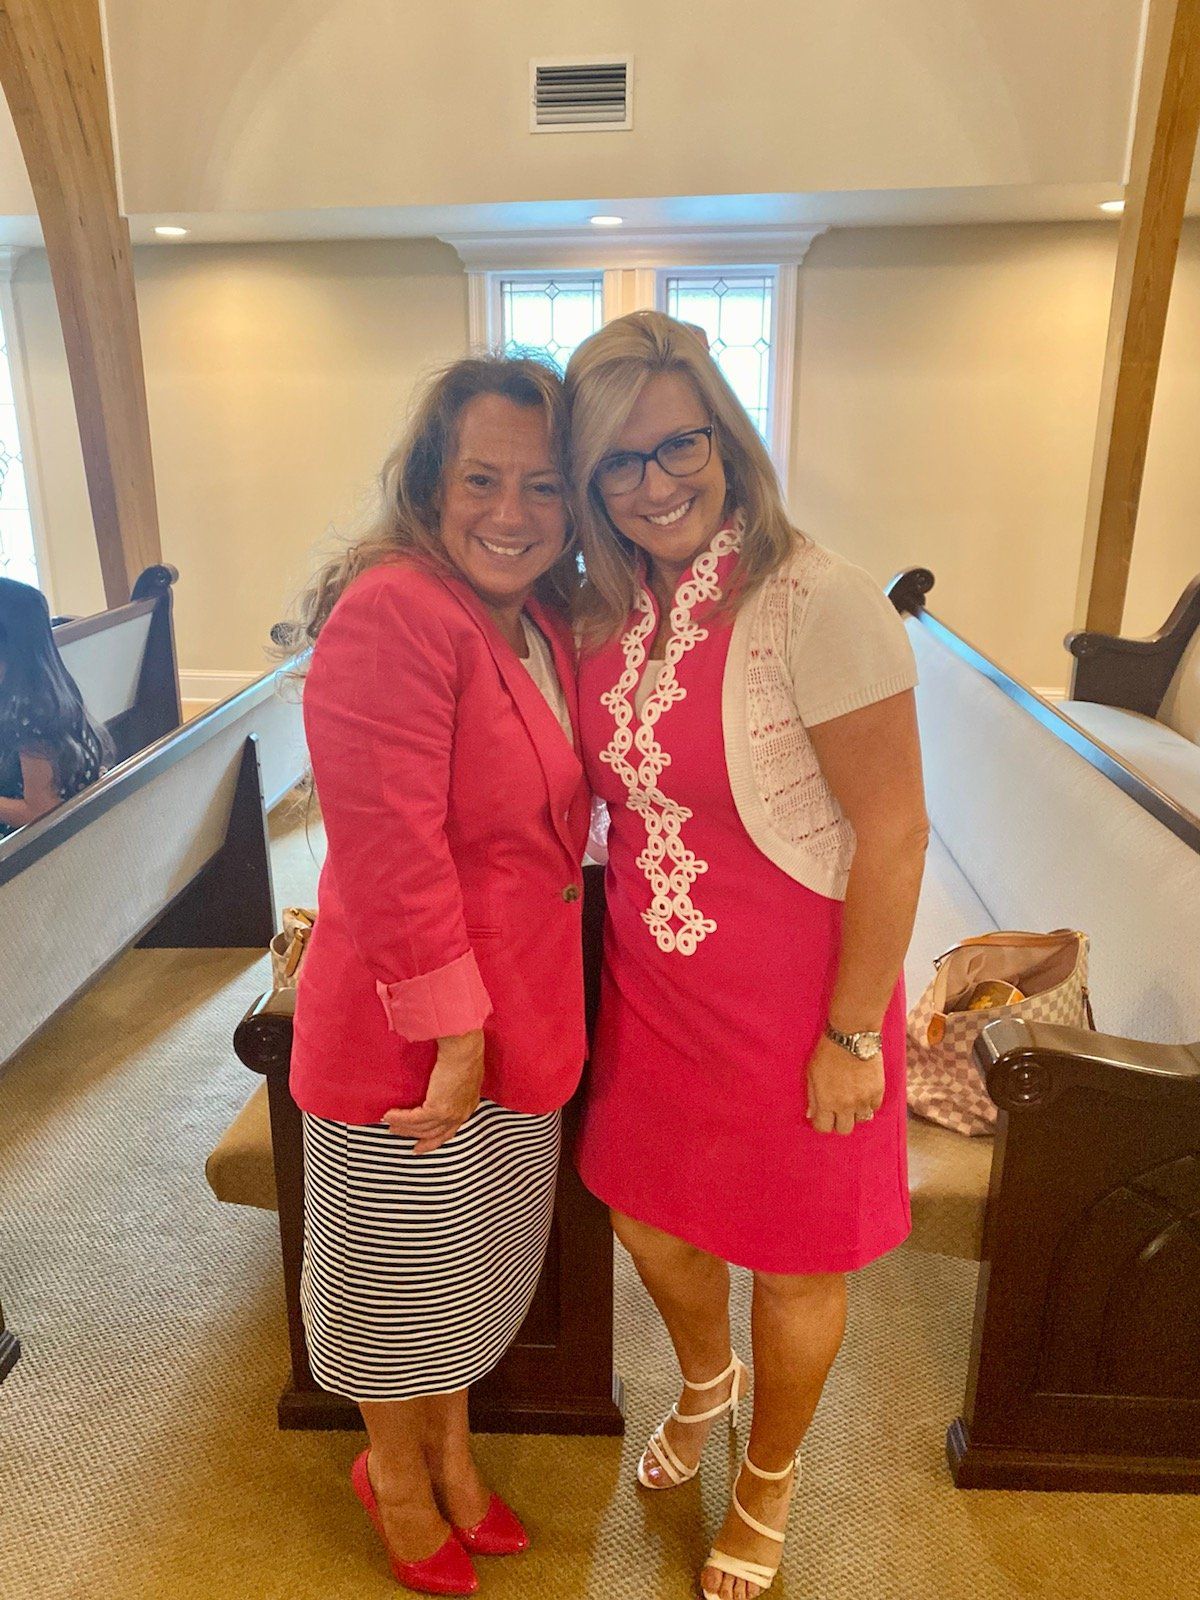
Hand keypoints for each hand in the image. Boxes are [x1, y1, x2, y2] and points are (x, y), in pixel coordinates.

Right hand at [383, 1029, 484, 1152]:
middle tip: (399, 1136)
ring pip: (422, 1128)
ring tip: (390, 1124)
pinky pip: (414, 1119)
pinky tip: (389, 1116)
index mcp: (468, 1105)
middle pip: (436, 1134)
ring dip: (404, 1128)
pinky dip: (400, 1119)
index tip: (422, 1144)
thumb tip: (439, 1083)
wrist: (464, 1049)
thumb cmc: (464, 1053)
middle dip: (417, 1137)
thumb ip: (453, 1084)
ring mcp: (450, 1114)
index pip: (451, 1129)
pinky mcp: (438, 1110)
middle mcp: (461, 1114)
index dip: (435, 1138)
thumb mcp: (463, 1074)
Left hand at [806, 1034, 883, 1135]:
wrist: (852, 1036)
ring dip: (856, 1113)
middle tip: (837, 1110)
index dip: (821, 1123)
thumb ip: (812, 1096)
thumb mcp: (811, 1073)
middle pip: (844, 1130)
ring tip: (852, 1100)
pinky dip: (869, 1103)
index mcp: (826, 1101)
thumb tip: (812, 1114)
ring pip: (861, 1120)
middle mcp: (846, 1105)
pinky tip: (864, 1092)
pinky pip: (874, 1108)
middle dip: (839, 1121)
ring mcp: (863, 1100)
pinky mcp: (878, 1091)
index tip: (822, 1116)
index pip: (823, 1128)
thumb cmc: (827, 1052)